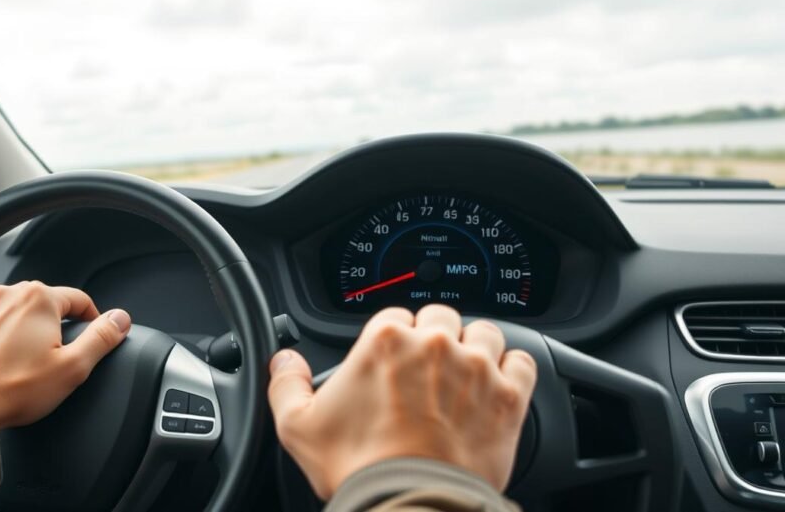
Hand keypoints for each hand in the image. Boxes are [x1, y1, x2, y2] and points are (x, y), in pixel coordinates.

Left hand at [0, 281, 131, 429]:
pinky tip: (0, 363)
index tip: (92, 336)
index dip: (91, 319)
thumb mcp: (73, 367)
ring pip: (14, 313)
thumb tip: (120, 319)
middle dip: (54, 326)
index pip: (78, 299)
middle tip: (55, 357)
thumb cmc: (15, 389)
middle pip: (45, 304)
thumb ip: (102, 338)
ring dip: (24, 331)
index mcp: (38, 299)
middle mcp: (7, 294)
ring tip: (24, 363)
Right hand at [268, 305, 535, 499]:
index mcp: (386, 339)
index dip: (392, 338)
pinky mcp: (509, 397)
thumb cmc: (359, 467)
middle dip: (434, 338)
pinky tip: (499, 385)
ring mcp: (477, 368)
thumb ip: (285, 383)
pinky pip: (522, 361)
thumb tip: (283, 361)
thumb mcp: (298, 426)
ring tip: (464, 375)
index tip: (391, 360)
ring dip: (475, 348)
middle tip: (425, 371)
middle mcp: (435, 344)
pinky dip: (512, 368)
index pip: (395, 314)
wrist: (410, 505)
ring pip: (485, 333)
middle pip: (441, 317)